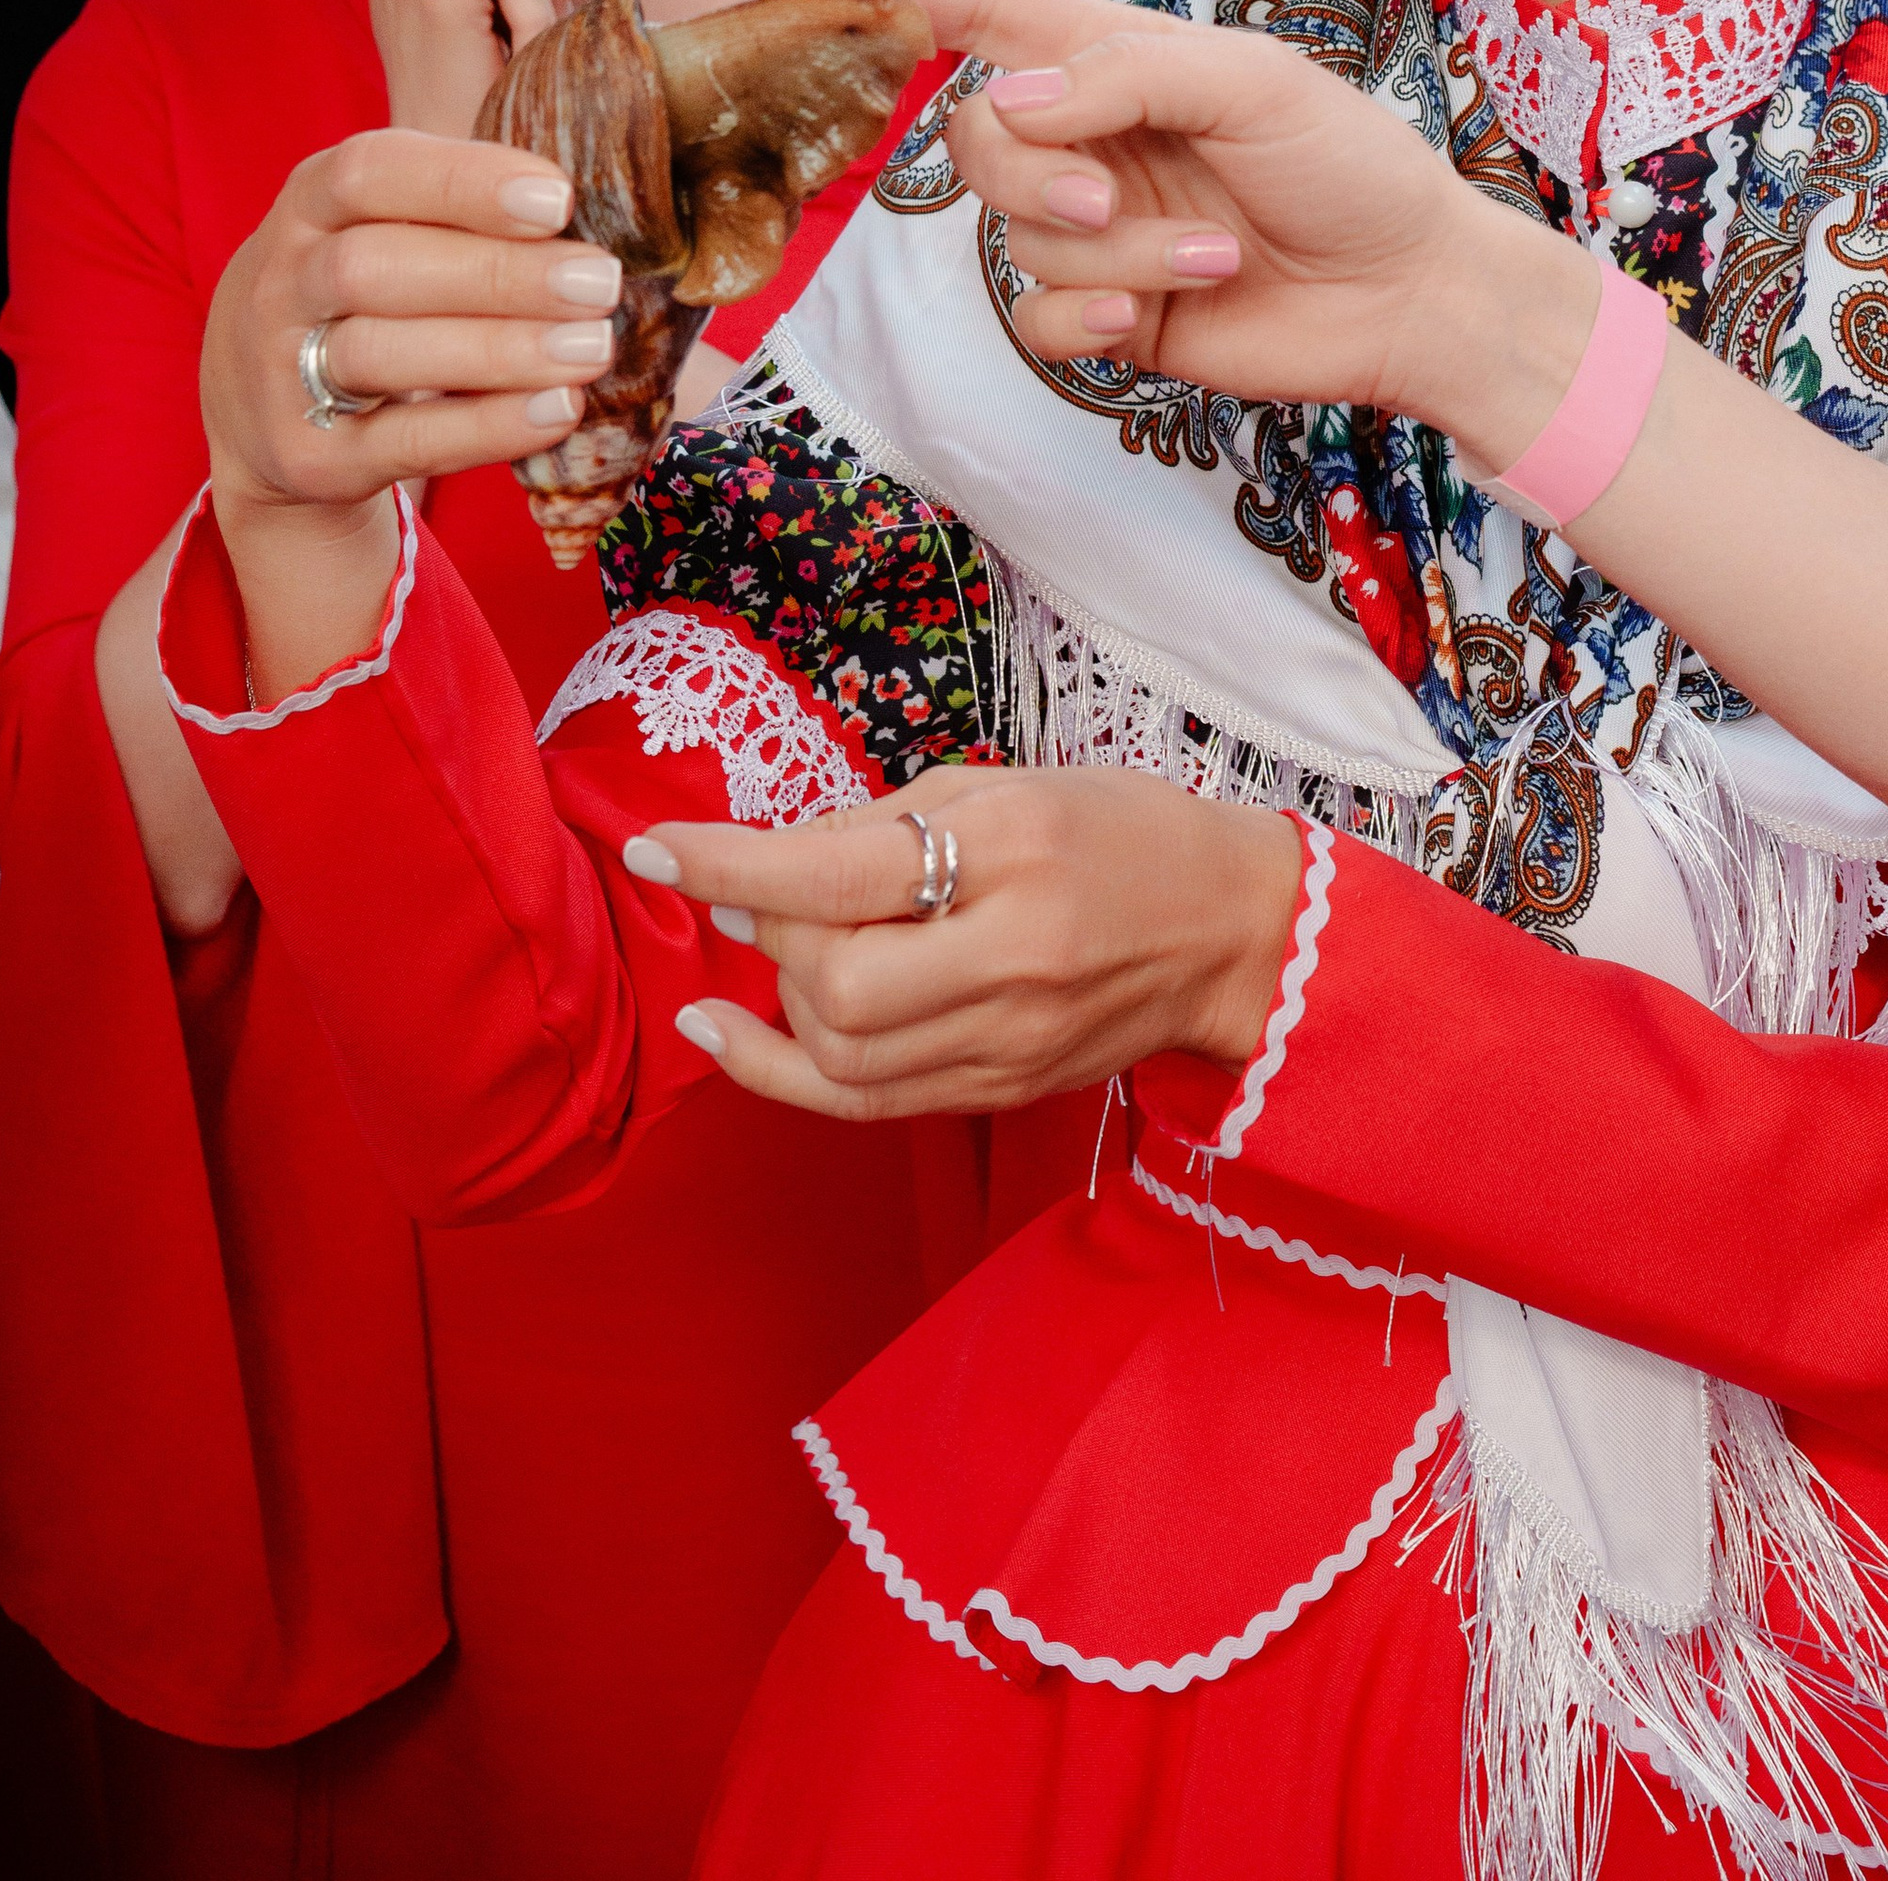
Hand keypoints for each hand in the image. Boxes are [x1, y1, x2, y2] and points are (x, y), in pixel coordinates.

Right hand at [200, 132, 631, 700]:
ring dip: (498, 351)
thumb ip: (465, 209)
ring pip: (381, 353)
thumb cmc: (364, 292)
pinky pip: (400, 440)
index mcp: (311, 203)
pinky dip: (484, 427)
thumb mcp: (384, 229)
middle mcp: (281, 281)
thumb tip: (603, 198)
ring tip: (593, 349)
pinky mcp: (309, 456)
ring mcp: (282, 371)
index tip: (559, 199)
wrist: (263, 411)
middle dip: (497, 275)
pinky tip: (557, 410)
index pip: (370, 171)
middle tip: (599, 282)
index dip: (463, 181)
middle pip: (373, 267)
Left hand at [625, 765, 1304, 1118]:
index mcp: (1015, 850)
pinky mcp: (1000, 1090)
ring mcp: (1009, 1040)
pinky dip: (776, 1069)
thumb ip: (884, 823)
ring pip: (841, 1054)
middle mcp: (1013, 955)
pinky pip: (862, 1101)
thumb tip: (764, 862)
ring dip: (783, 995)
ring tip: (794, 941)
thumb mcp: (1006, 785)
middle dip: (776, 933)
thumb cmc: (1116, 830)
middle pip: (836, 985)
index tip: (656, 847)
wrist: (1231, 929)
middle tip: (776, 891)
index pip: (840, 871)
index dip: (732, 863)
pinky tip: (723, 1032)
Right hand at [783, 0, 1590, 470]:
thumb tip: (1010, 98)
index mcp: (1116, 58)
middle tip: (1119, 196)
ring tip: (1219, 254)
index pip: (981, 11)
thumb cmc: (1351, 165)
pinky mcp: (1111, 314)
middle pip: (976, 139)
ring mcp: (1096, 229)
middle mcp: (1090, 139)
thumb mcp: (1251, 85)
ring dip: (1119, 252)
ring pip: (1020, 235)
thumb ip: (1125, 76)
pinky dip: (1094, 318)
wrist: (1414, 293)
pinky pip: (1039, 318)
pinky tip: (1161, 317)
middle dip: (1038, 174)